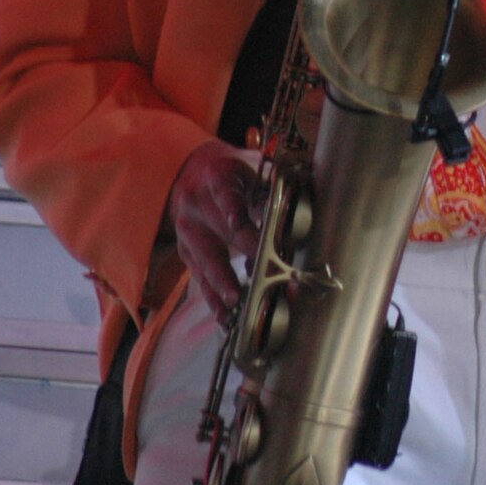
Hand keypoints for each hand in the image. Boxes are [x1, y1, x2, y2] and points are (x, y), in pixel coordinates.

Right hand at [165, 140, 261, 324]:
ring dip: (222, 282)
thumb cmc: (235, 172)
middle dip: (242, 254)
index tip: (240, 224)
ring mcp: (188, 229)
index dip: (232, 209)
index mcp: (217, 176)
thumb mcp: (254, 168)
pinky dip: (212, 297)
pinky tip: (224, 316)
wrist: (192, 169)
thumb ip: (273, 188)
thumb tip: (299, 214)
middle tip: (259, 274)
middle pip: (218, 232)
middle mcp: (197, 203)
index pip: (226, 193)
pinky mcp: (186, 251)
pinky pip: (199, 276)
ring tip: (235, 302)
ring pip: (205, 259)